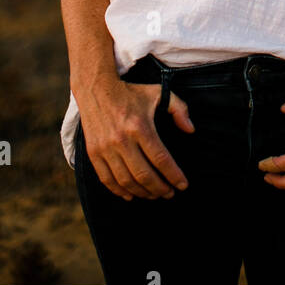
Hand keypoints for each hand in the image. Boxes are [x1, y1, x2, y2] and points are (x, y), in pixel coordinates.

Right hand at [79, 79, 193, 200]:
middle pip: (144, 175)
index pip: (161, 159)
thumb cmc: (131, 93)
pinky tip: (132, 195)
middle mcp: (121, 140)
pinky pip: (107, 179)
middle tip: (169, 193)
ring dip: (142, 193)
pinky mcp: (94, 153)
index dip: (173, 175)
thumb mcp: (159, 93)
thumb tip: (190, 130)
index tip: (182, 185)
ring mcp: (106, 148)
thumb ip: (179, 109)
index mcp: (140, 126)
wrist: (96, 89)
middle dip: (160, 189)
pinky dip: (120, 191)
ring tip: (154, 195)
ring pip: (126, 181)